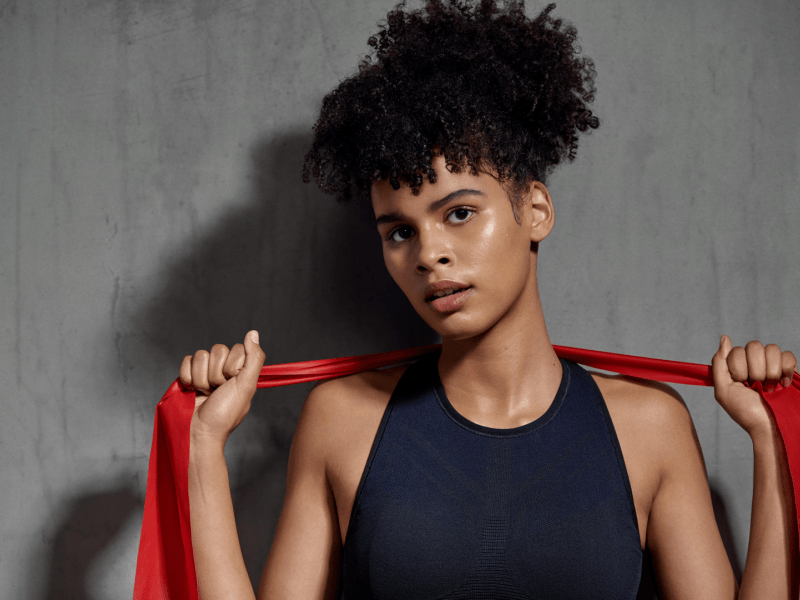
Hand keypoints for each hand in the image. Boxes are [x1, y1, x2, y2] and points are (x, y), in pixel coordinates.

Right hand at [180, 330, 265, 446]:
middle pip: (217, 349)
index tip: (232, 384)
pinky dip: (188, 377)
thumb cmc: (225, 414)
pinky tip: (192, 391)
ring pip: (200, 354)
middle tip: (216, 391)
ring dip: (201, 378)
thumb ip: (253, 358)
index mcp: (240, 371)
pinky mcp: (188, 374)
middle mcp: (223, 369)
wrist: (198, 432)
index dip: (232, 366)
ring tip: (204, 394)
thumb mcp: (246, 386)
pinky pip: (186, 361)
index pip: (237, 348)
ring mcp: (205, 371)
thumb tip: (253, 333)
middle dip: (215, 374)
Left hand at [712, 335, 797, 437]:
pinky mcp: (789, 370)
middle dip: (755, 370)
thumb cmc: (746, 412)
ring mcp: (772, 366)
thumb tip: (725, 338)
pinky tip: (783, 385)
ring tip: (770, 388)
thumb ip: (719, 363)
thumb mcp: (724, 390)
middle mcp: (754, 364)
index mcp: (738, 367)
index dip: (738, 367)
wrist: (771, 428)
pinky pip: (787, 355)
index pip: (737, 349)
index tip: (741, 382)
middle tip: (756, 386)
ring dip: (770, 372)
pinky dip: (785, 370)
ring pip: (772, 348)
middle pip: (754, 346)